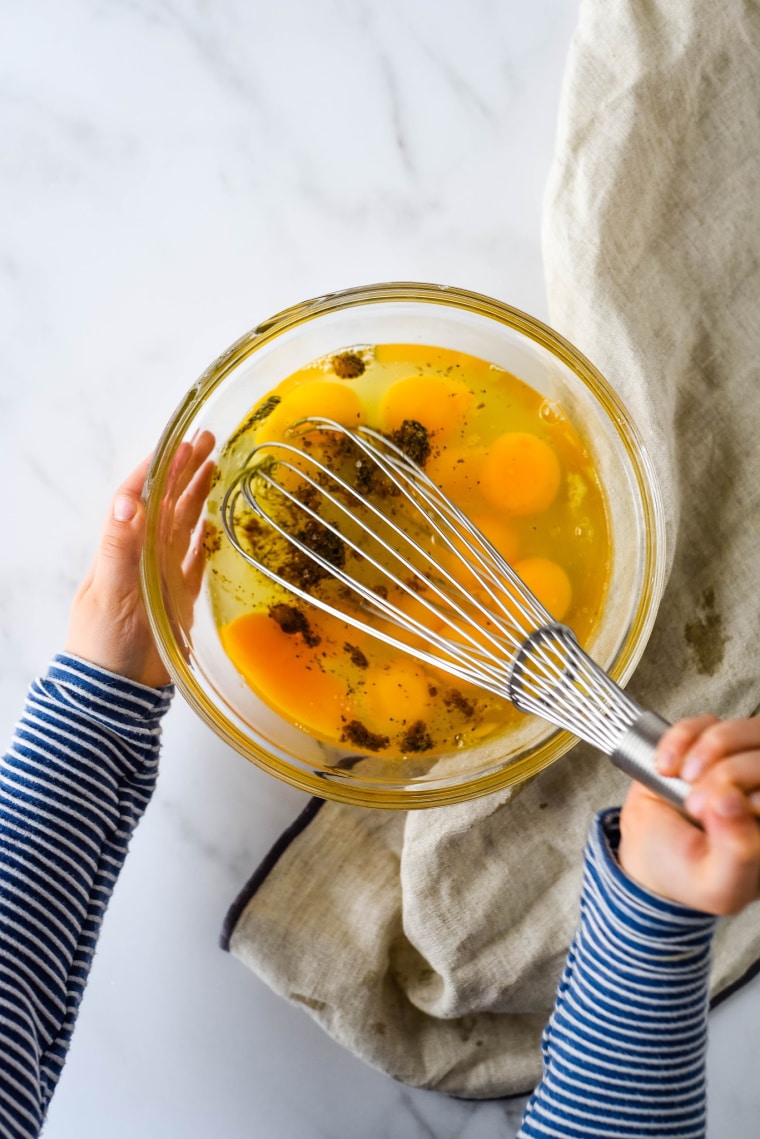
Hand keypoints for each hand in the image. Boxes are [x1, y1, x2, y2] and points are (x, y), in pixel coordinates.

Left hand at [65, 432, 215, 688]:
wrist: (114, 692)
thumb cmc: (104, 641)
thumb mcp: (112, 590)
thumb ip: (121, 545)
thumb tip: (129, 499)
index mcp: (122, 546)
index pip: (140, 495)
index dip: (159, 467)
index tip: (180, 442)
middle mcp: (142, 554)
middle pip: (166, 503)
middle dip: (185, 470)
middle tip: (209, 440)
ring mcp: (160, 574)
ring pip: (182, 526)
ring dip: (197, 497)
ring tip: (217, 467)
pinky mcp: (178, 597)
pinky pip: (195, 561)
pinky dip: (205, 541)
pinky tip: (216, 525)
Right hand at [618, 716, 759, 914]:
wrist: (644, 859)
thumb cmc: (687, 875)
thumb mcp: (717, 883)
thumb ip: (739, 853)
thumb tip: (734, 803)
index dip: (756, 795)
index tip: (721, 813)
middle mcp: (758, 788)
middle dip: (727, 773)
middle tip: (696, 803)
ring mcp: (732, 763)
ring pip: (740, 731)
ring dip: (706, 749)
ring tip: (682, 778)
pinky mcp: (701, 746)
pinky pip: (702, 723)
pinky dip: (680, 738)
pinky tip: (666, 766)